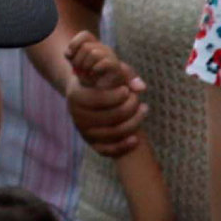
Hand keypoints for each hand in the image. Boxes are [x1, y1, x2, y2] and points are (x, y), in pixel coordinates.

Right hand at [63, 34, 149, 158]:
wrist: (89, 94)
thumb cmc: (102, 79)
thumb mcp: (111, 70)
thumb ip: (126, 74)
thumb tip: (141, 88)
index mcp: (76, 96)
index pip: (97, 99)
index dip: (115, 96)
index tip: (127, 90)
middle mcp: (77, 116)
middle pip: (108, 117)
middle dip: (129, 107)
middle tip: (137, 99)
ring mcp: (84, 131)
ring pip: (112, 133)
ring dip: (133, 123)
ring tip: (144, 109)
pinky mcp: (92, 143)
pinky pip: (107, 150)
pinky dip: (123, 147)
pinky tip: (136, 138)